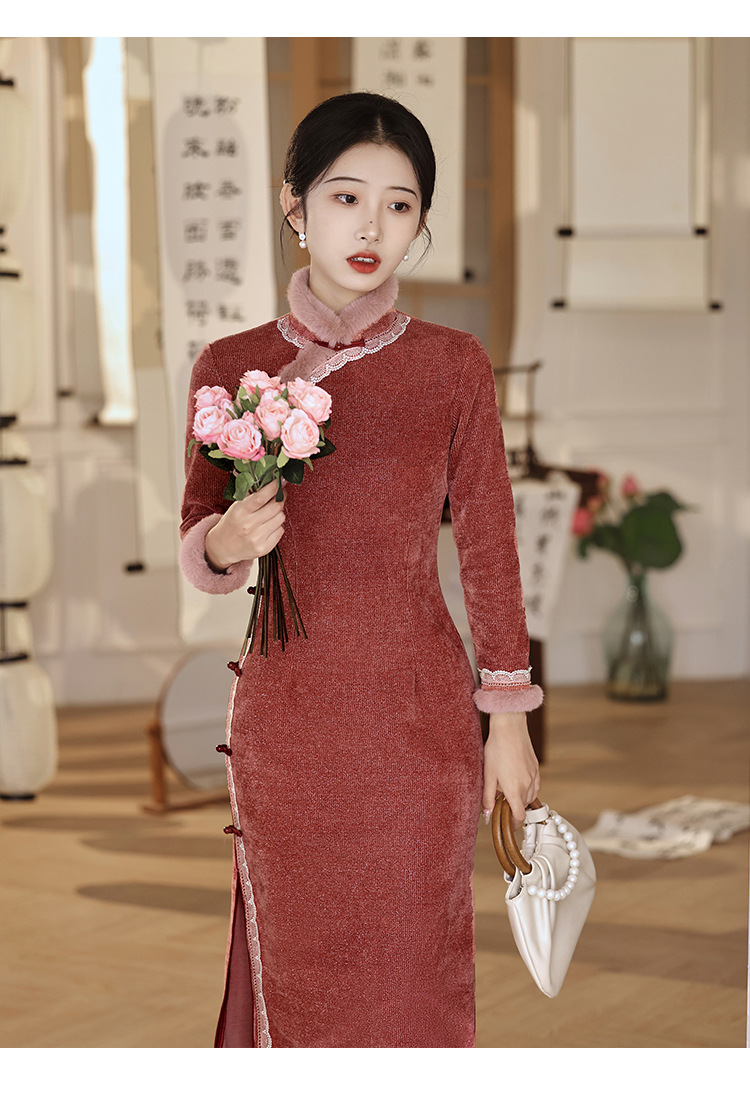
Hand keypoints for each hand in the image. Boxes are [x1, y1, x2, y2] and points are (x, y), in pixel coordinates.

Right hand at [205, 480, 286, 569]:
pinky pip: (280, 531)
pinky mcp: (264, 548)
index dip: (273, 487)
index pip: (260, 497)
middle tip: (279, 495)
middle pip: (275, 507)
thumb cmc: (231, 523)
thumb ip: (252, 496)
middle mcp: (248, 526)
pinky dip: (277, 526)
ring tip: (271, 512)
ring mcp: (256, 539)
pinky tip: (269, 525)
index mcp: (239, 512)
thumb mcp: (236, 507)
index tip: (279, 481)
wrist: (222, 548)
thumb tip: (272, 482)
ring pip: (281, 518)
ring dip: (279, 512)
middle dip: (280, 498)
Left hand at [481, 711, 539, 829]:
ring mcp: (534, 776)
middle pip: (524, 806)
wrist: (510, 728)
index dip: (514, 824)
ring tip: (506, 788)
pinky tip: (515, 778)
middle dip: (514, 808)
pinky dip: (527, 787)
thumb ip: (487, 798)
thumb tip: (487, 816)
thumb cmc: (496, 750)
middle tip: (500, 801)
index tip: (508, 825)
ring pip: (530, 796)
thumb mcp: (488, 775)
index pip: (519, 816)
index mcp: (515, 790)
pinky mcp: (536, 767)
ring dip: (520, 798)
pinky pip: (534, 785)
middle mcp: (528, 785)